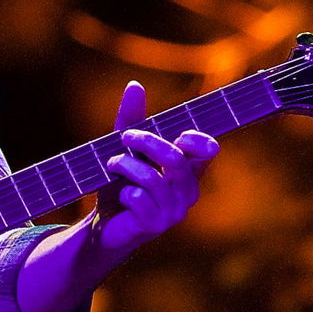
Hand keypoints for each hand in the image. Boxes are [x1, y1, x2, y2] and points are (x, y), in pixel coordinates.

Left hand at [91, 80, 218, 250]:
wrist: (104, 225)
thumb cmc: (121, 184)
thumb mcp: (125, 149)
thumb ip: (131, 120)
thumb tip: (135, 84)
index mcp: (187, 171)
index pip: (208, 151)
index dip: (197, 139)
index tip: (175, 133)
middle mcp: (186, 192)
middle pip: (175, 159)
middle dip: (147, 142)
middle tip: (124, 137)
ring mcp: (173, 212)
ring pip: (153, 179)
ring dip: (127, 166)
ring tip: (112, 164)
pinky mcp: (154, 226)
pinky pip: (140, 199)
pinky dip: (125, 191)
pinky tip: (120, 194)